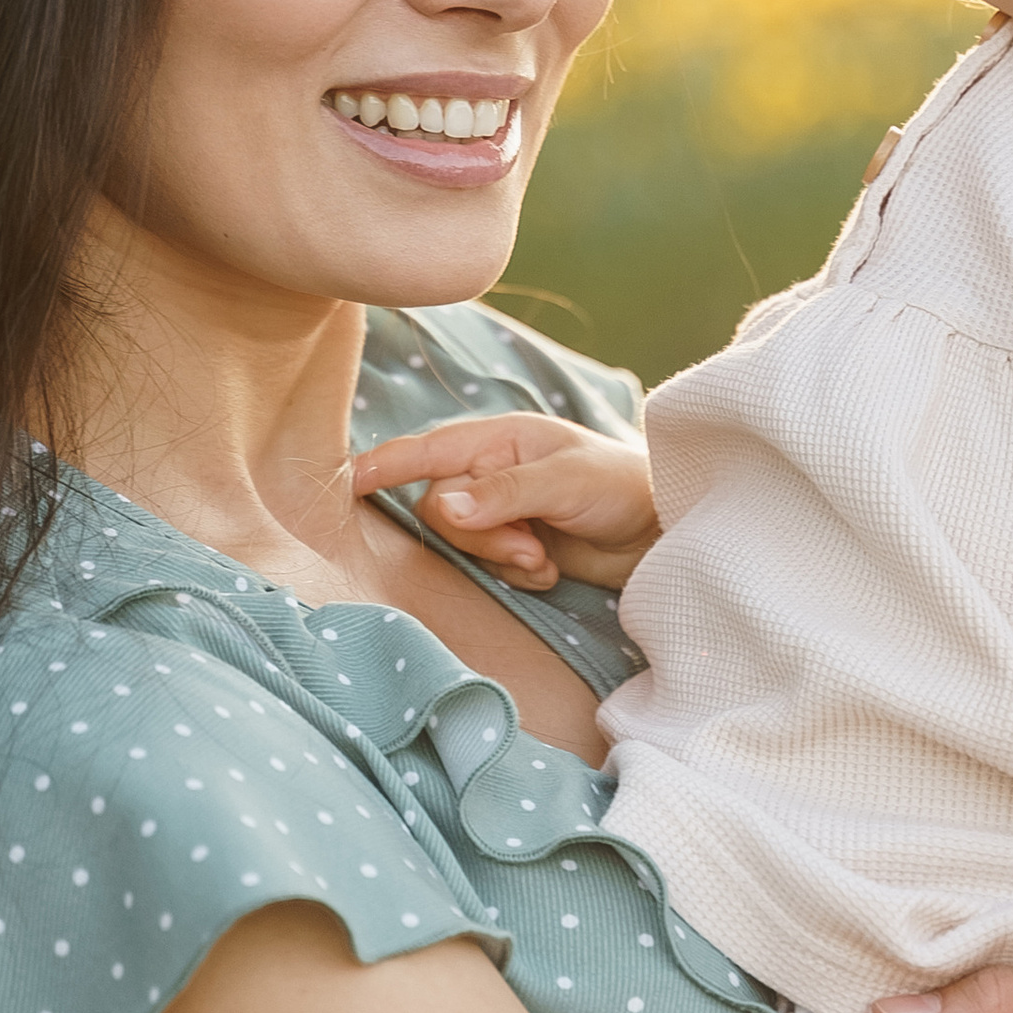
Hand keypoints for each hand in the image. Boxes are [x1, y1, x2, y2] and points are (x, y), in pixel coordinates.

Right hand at [354, 409, 661, 590]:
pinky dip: (519, 574)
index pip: (428, 450)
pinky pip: (489, 568)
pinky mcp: (516, 547)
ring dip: (503, 558)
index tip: (346, 481)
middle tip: (530, 548)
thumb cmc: (624, 486)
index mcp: (500, 439)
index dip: (385, 465)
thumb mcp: (567, 481)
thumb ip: (505, 493)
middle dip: (481, 537)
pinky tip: (552, 569)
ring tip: (545, 558)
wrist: (665, 531)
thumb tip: (444, 505)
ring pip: (463, 544)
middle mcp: (492, 472)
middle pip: (440, 510)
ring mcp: (502, 512)